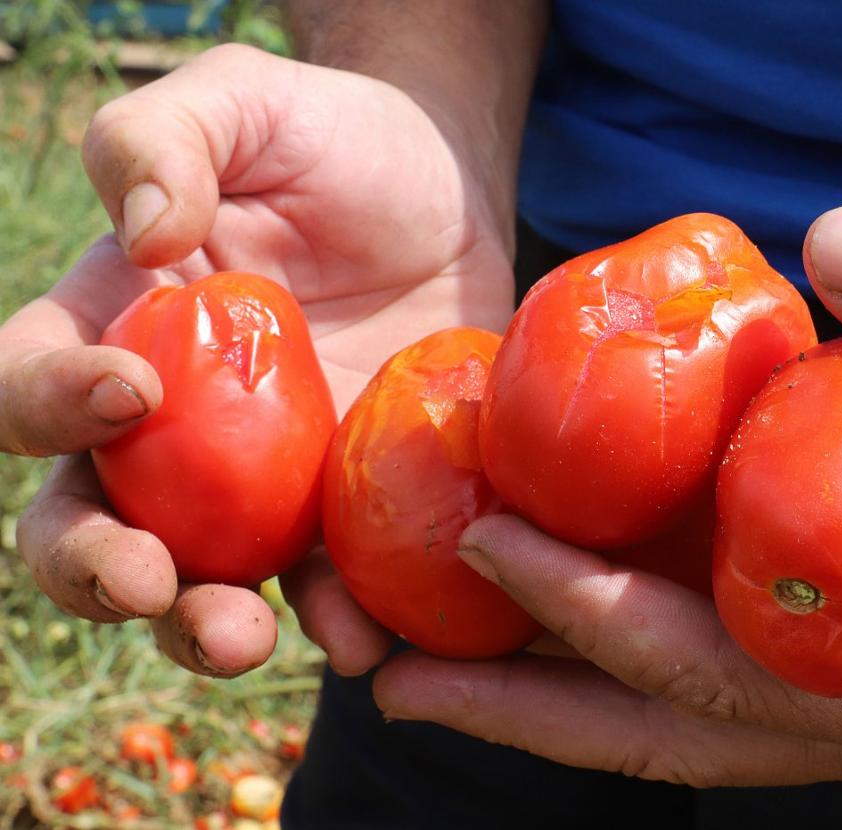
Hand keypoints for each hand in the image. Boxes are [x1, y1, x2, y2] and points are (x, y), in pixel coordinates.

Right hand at [8, 44, 513, 677]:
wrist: (447, 191)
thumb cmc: (332, 139)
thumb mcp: (243, 101)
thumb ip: (161, 140)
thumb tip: (140, 237)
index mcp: (111, 332)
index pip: (28, 386)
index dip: (44, 407)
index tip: (128, 391)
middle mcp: (167, 427)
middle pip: (86, 519)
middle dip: (95, 567)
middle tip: (145, 580)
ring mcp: (257, 479)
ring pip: (197, 579)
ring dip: (199, 628)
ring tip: (241, 639)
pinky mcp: (343, 504)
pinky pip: (325, 582)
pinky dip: (335, 619)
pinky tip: (360, 636)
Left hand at [373, 206, 841, 786]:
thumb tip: (833, 246)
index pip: (745, 680)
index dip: (608, 623)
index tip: (496, 546)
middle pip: (681, 731)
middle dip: (535, 710)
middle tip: (393, 678)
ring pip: (683, 709)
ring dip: (553, 686)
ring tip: (423, 655)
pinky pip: (712, 646)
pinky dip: (617, 625)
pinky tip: (537, 587)